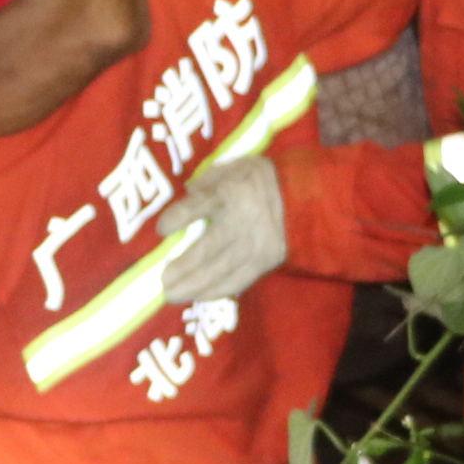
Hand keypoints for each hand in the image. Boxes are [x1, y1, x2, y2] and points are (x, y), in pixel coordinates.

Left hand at [161, 158, 288, 307]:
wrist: (303, 197)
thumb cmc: (260, 179)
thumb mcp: (234, 166)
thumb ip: (207, 179)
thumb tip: (187, 192)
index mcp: (230, 192)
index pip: (197, 207)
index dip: (176, 219)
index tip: (161, 230)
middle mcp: (241, 221)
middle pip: (206, 249)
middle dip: (182, 268)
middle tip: (162, 282)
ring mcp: (254, 245)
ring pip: (220, 271)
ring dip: (194, 286)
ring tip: (172, 295)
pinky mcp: (264, 262)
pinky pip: (237, 281)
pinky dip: (216, 291)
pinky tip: (199, 296)